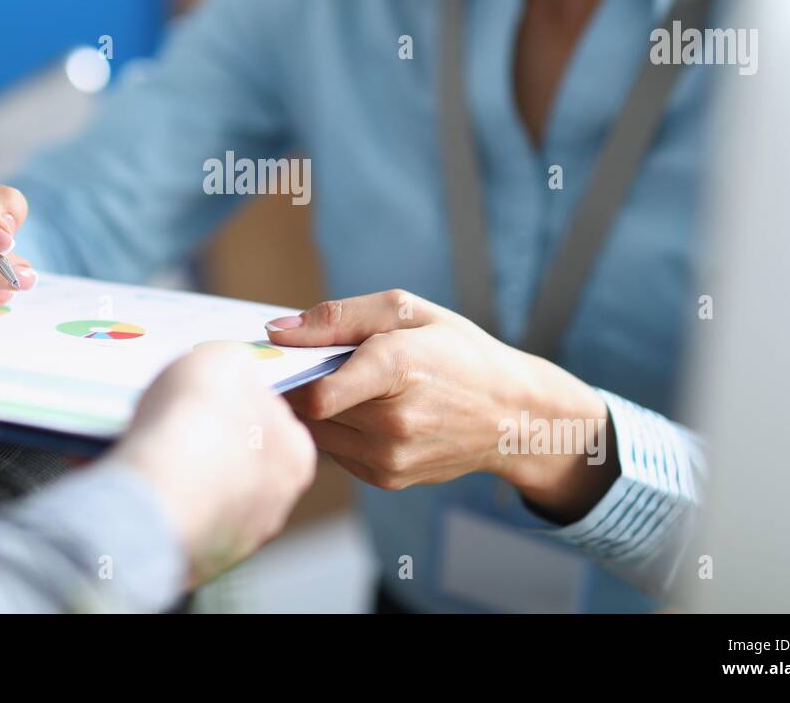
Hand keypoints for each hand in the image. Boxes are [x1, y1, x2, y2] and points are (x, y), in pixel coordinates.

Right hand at [111, 344, 315, 584]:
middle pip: (236, 460)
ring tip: (143, 448)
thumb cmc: (198, 418)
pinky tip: (131, 480)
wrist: (155, 491)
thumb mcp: (225, 359)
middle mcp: (274, 505)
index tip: (204, 395)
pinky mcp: (190, 561)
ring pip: (201, 494)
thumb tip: (231, 374)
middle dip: (205, 442)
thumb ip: (235, 365)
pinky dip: (152, 500)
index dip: (235, 402)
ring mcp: (232, 539)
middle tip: (172, 422)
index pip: (272, 421)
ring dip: (176, 473)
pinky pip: (170, 520)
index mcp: (296, 457)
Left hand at [266, 290, 617, 523]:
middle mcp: (394, 423)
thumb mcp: (405, 311)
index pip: (319, 394)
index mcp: (399, 368)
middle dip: (304, 383)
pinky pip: (336, 451)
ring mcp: (391, 457)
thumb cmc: (458, 352)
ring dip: (320, 409)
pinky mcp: (388, 479)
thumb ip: (336, 317)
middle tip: (323, 363)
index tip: (285, 357)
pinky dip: (340, 430)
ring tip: (353, 386)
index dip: (291, 374)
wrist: (513, 414)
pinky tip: (368, 411)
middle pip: (309, 407)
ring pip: (317, 432)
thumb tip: (276, 331)